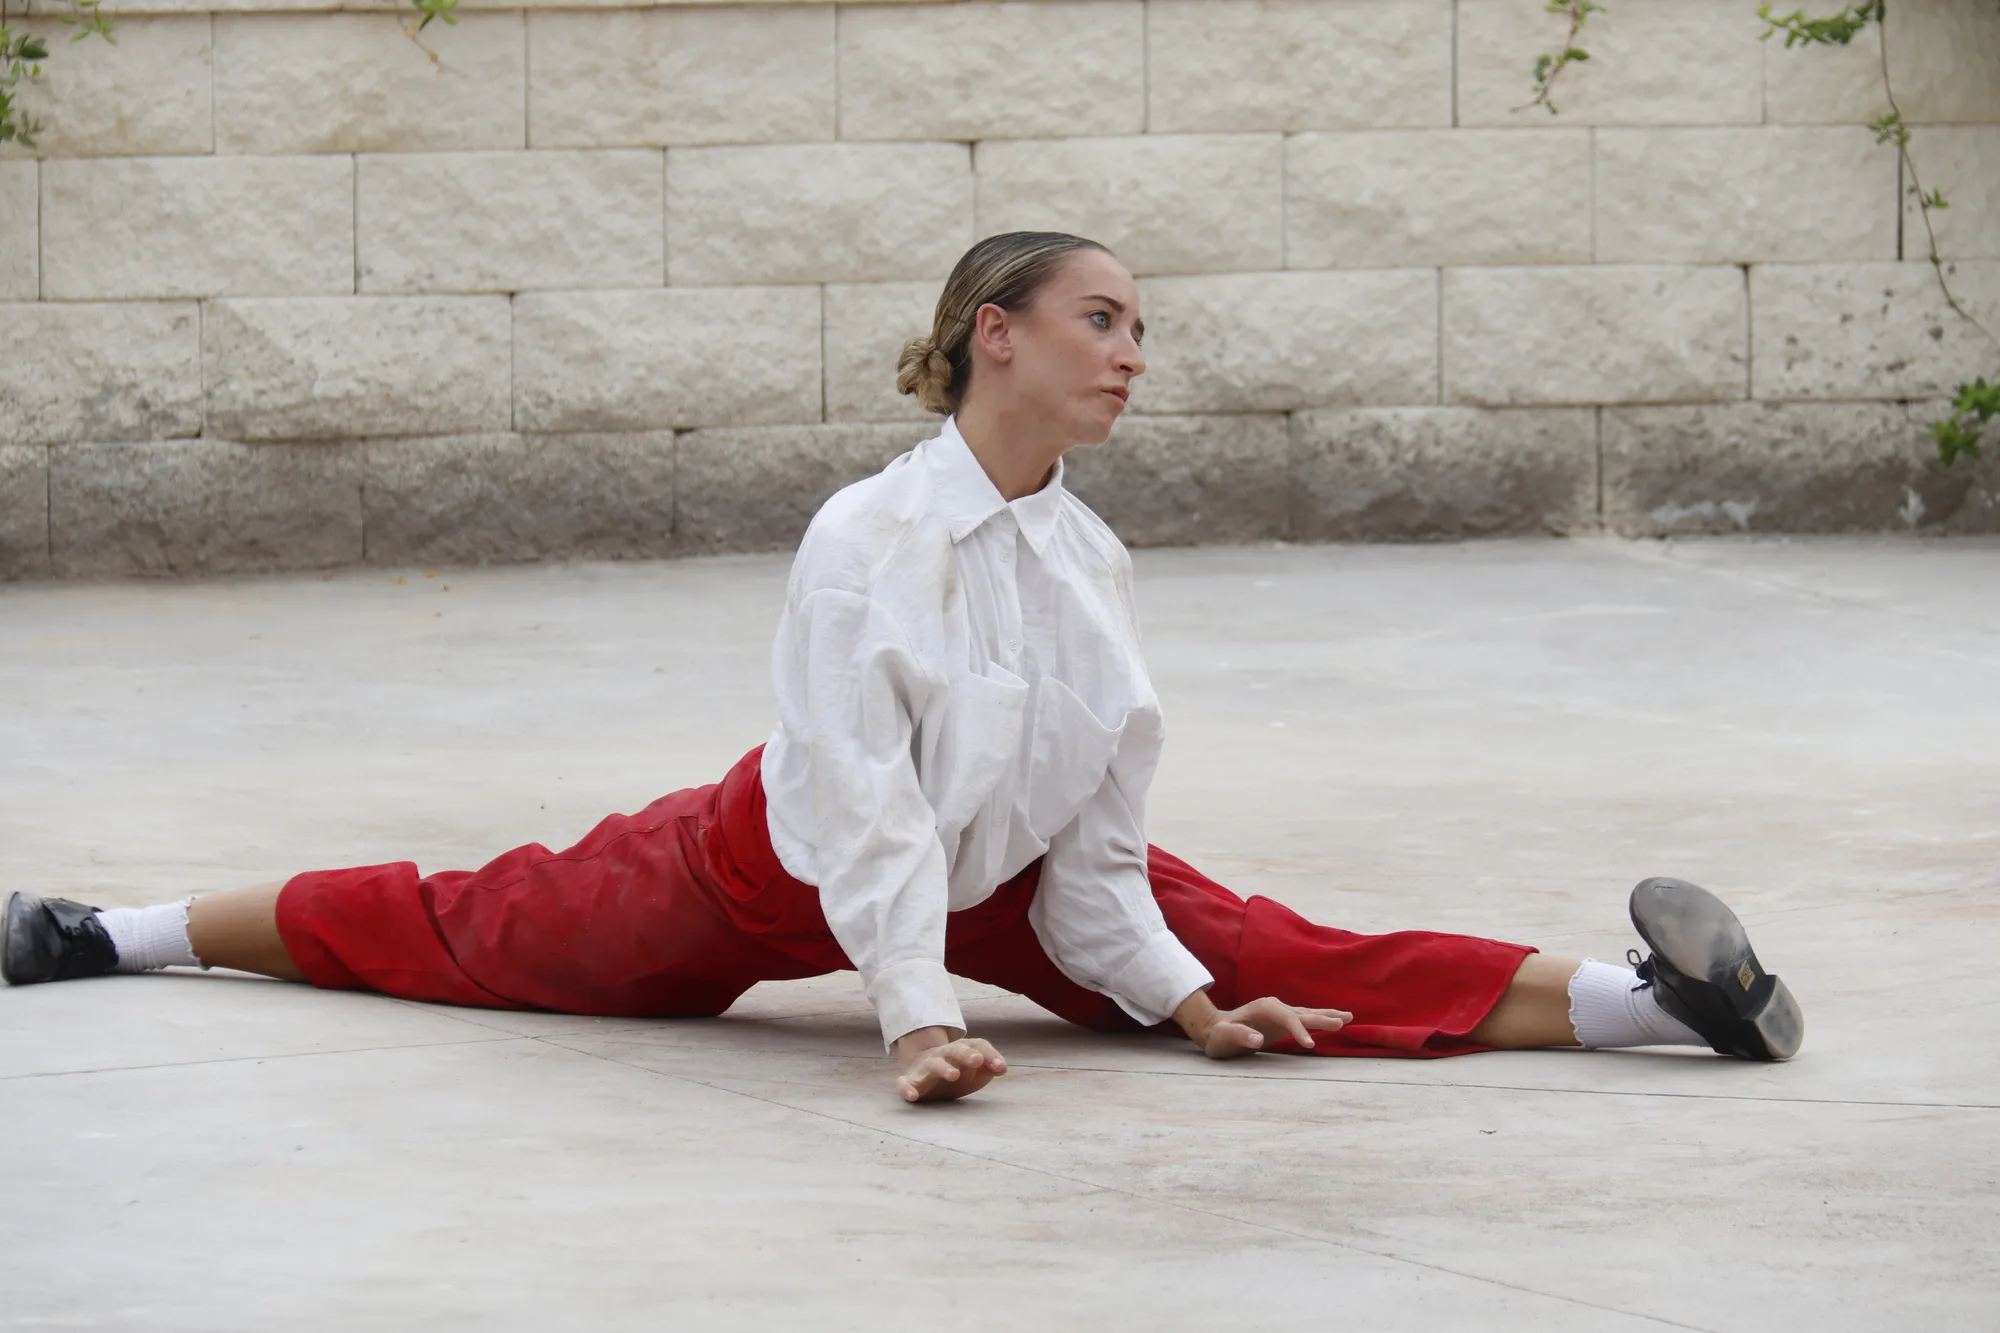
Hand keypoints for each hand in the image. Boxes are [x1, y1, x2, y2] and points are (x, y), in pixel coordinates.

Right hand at [893, 1027, 1008, 1102]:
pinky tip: (912, 1096)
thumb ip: (990, 1067)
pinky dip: (906, 1089)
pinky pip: (904, 1084)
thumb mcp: (976, 1070)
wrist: (921, 1067)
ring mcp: (925, 1067)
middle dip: (966, 1054)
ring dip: (943, 1068)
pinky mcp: (910, 1081)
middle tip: (977, 1061)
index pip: (977, 1046)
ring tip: (953, 1075)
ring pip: (933, 1064)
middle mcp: (943, 1055)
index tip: (1001, 1068)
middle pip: (954, 1050)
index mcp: (962, 1050)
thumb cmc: (957, 1070)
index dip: (990, 1055)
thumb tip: (1003, 1068)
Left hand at [1174, 992, 1351, 1059]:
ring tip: (1349, 1017)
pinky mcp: (1283, 1022)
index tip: (1310, 1045)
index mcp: (1264, 1007)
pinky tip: (1335, 1021)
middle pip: (1302, 1013)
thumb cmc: (1218, 1035)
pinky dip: (1321, 1020)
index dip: (1299, 1030)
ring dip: (1327, 1016)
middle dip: (1322, 1018)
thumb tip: (1257, 1039)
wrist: (1215, 1030)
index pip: (1287, 1018)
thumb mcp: (1223, 1037)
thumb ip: (1239, 1036)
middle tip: (1343, 1022)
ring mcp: (1280, 1013)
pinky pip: (1306, 1021)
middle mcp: (1275, 1006)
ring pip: (1307, 1014)